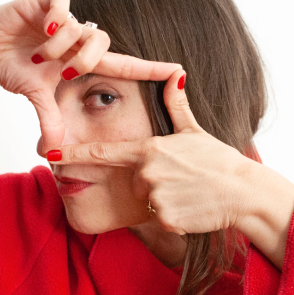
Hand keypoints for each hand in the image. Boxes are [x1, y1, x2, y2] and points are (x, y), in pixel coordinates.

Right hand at [0, 0, 180, 155]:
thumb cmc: (11, 69)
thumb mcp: (35, 97)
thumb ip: (50, 120)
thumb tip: (52, 152)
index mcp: (80, 58)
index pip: (123, 64)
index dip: (149, 68)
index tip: (178, 71)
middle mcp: (76, 37)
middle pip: (103, 42)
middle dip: (84, 60)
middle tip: (62, 72)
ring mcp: (62, 17)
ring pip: (80, 27)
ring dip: (58, 48)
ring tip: (37, 56)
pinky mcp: (43, 1)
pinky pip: (63, 3)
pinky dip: (55, 19)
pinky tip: (43, 29)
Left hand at [47, 69, 257, 235]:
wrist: (243, 192)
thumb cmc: (220, 161)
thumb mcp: (196, 131)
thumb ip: (177, 105)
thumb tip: (175, 74)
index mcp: (150, 148)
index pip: (103, 152)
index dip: (75, 155)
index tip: (50, 154)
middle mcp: (147, 171)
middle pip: (132, 182)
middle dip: (151, 184)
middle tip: (181, 180)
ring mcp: (155, 196)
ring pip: (146, 202)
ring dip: (164, 201)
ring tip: (190, 193)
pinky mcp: (165, 219)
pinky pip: (160, 221)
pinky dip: (174, 218)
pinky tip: (192, 208)